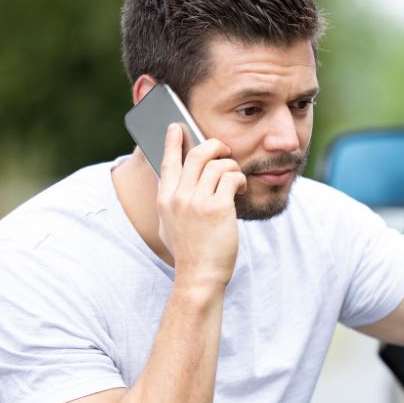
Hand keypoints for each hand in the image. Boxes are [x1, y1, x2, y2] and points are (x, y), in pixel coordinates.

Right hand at [156, 123, 246, 287]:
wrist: (199, 276)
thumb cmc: (189, 252)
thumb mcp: (170, 224)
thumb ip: (172, 201)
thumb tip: (178, 180)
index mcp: (164, 199)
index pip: (167, 161)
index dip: (172, 141)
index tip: (176, 126)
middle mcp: (178, 197)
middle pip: (196, 154)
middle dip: (214, 146)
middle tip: (224, 150)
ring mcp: (197, 202)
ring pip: (217, 164)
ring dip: (230, 166)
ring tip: (234, 177)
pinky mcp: (218, 208)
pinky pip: (231, 177)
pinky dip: (238, 179)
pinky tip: (239, 188)